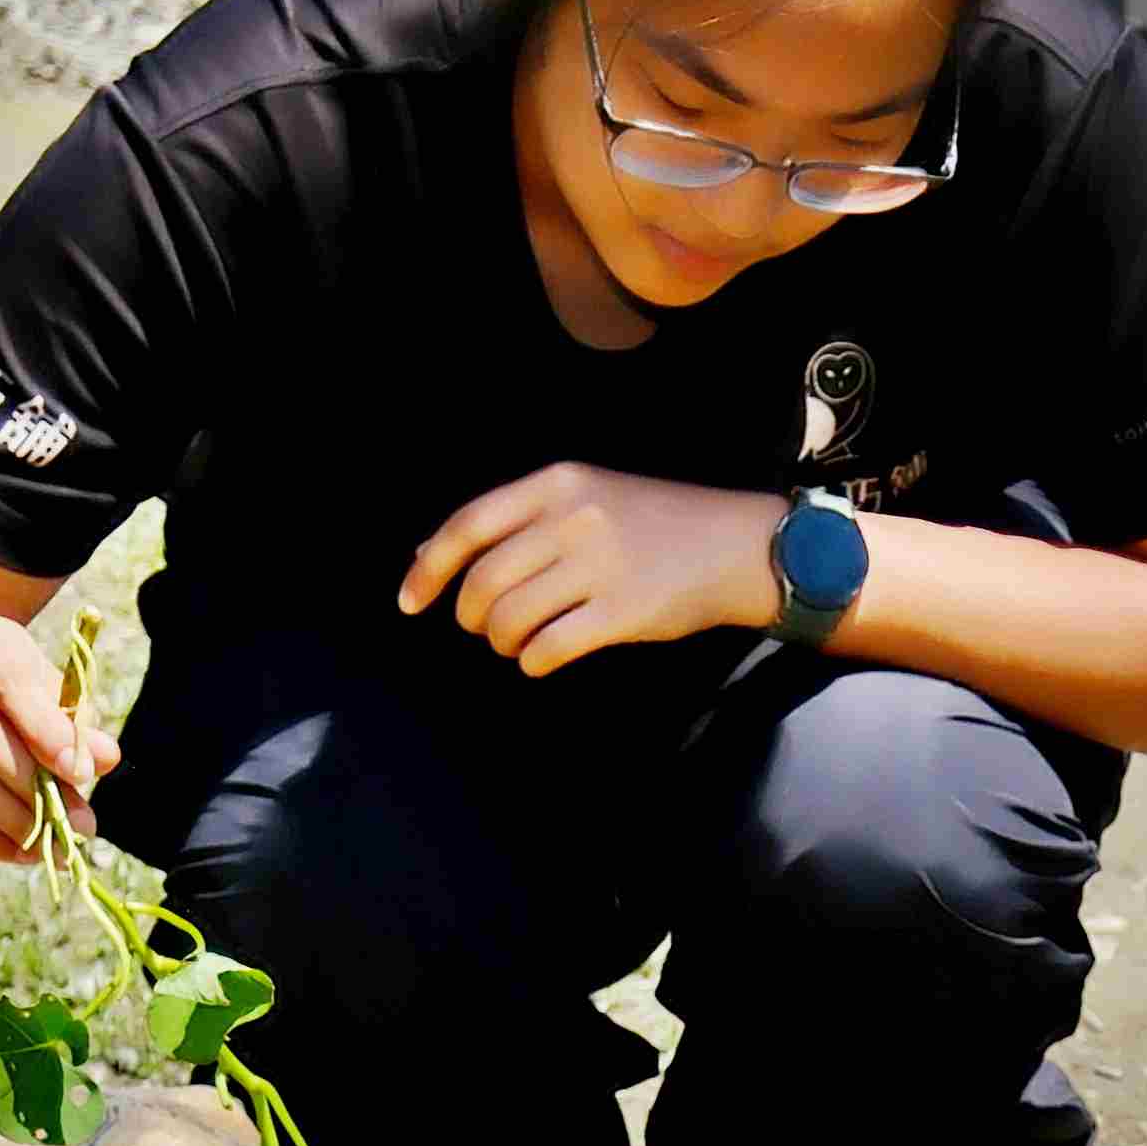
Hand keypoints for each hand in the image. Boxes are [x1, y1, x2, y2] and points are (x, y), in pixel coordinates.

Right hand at [0, 607, 100, 857]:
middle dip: (37, 788)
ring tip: (55, 845)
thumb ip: (78, 725)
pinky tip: (19, 852)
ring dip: (14, 820)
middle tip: (81, 824)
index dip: (46, 729)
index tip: (81, 773)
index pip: (10, 681)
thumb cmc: (19, 701)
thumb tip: (103, 758)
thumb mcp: (53, 700)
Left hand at [406, 463, 785, 678]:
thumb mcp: (585, 497)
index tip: (409, 603)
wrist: (737, 546)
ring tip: (517, 642)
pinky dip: (532, 662)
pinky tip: (542, 659)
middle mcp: (572, 519)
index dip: (428, 569)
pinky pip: (548, 649)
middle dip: (470, 616)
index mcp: (557, 483)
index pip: (468, 525)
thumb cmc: (654, 524)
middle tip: (483, 628)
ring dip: (501, 642)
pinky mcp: (623, 612)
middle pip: (483, 581)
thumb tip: (425, 556)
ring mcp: (599, 565)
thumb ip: (514, 521)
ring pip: (509, 619)